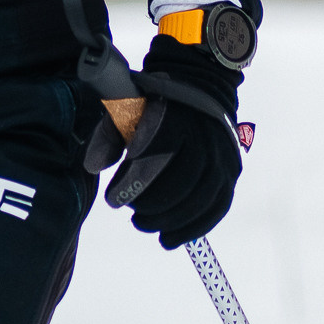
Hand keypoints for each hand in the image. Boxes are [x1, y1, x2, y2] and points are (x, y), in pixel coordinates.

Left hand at [101, 36, 243, 248]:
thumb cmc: (153, 101)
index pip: (156, 154)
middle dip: (155, 206)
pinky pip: (219, 204)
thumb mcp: (126, 107)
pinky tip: (173, 239)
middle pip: (184, 180)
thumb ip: (109, 136)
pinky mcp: (231, 169)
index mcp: (174, 117)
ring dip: (175, 220)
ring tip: (148, 228)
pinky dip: (197, 226)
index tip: (113, 200)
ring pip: (204, 196)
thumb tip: (93, 167)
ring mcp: (222, 154)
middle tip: (133, 218)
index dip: (135, 182)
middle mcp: (203, 136)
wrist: (199, 84)